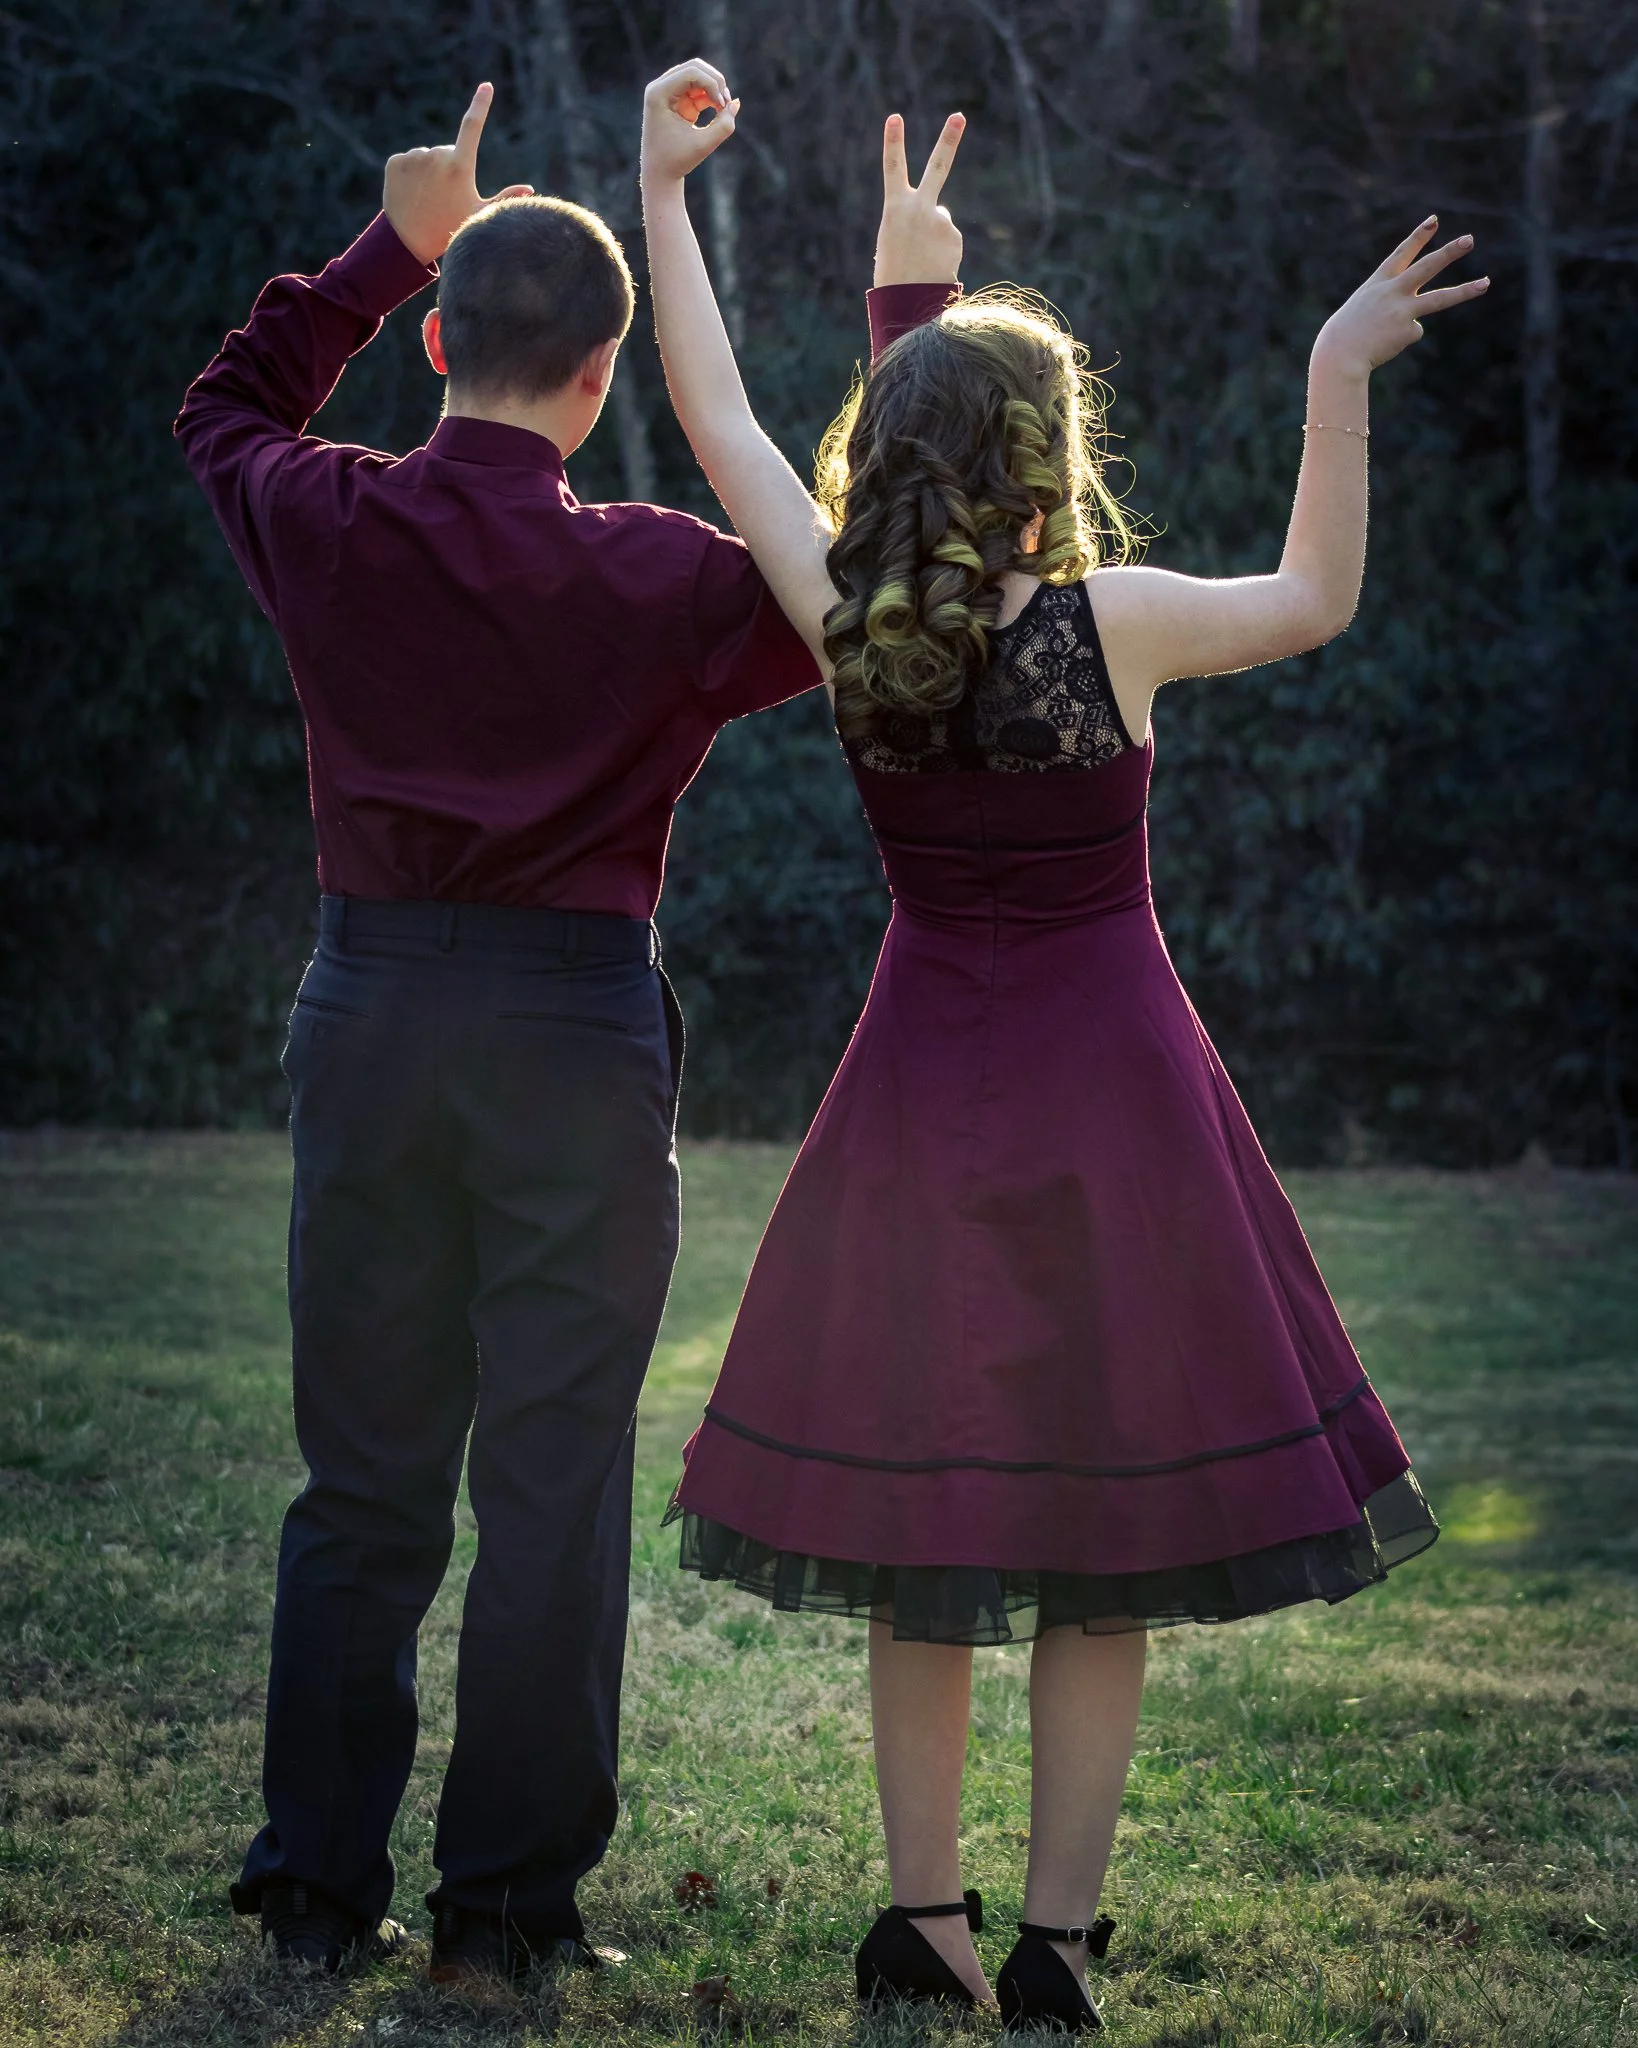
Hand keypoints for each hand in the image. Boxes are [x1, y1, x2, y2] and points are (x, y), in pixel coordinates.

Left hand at [383, 82, 533, 266]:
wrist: (407, 243)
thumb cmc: (450, 230)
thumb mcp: (479, 215)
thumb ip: (504, 199)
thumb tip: (529, 190)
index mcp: (460, 166)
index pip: (472, 126)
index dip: (481, 104)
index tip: (487, 87)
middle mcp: (436, 156)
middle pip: (447, 151)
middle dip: (448, 167)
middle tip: (444, 197)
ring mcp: (413, 157)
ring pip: (426, 157)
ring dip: (427, 172)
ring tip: (426, 198)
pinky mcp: (394, 162)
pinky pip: (406, 161)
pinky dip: (408, 174)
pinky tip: (410, 193)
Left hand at [642, 60, 738, 185]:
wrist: (659, 174)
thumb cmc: (677, 161)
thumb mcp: (703, 145)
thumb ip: (724, 126)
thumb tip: (735, 102)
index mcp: (658, 94)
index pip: (691, 72)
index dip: (712, 84)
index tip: (722, 106)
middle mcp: (660, 87)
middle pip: (694, 68)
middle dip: (715, 82)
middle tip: (726, 103)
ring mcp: (667, 91)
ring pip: (698, 75)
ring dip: (714, 89)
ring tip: (723, 109)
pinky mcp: (676, 99)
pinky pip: (698, 88)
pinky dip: (710, 97)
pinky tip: (718, 111)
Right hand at [874, 112, 964, 287]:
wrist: (908, 303)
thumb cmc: (893, 275)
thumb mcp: (893, 241)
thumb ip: (912, 220)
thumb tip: (938, 218)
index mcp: (895, 208)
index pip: (893, 168)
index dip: (893, 142)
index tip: (894, 118)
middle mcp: (920, 208)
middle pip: (937, 166)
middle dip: (948, 139)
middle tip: (958, 116)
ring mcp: (940, 220)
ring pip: (940, 221)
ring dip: (933, 239)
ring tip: (921, 261)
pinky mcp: (954, 237)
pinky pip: (948, 240)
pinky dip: (943, 253)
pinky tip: (933, 266)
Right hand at [1314, 217, 1488, 379]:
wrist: (1339, 354)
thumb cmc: (1346, 332)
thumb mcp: (1363, 307)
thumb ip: (1389, 305)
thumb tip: (1419, 323)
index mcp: (1379, 282)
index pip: (1403, 253)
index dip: (1419, 237)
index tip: (1434, 220)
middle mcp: (1394, 291)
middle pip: (1427, 268)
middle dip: (1449, 252)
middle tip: (1469, 240)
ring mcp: (1402, 310)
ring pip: (1439, 299)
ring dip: (1465, 290)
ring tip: (1486, 283)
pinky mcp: (1408, 331)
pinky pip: (1413, 332)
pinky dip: (1401, 338)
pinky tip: (1386, 342)